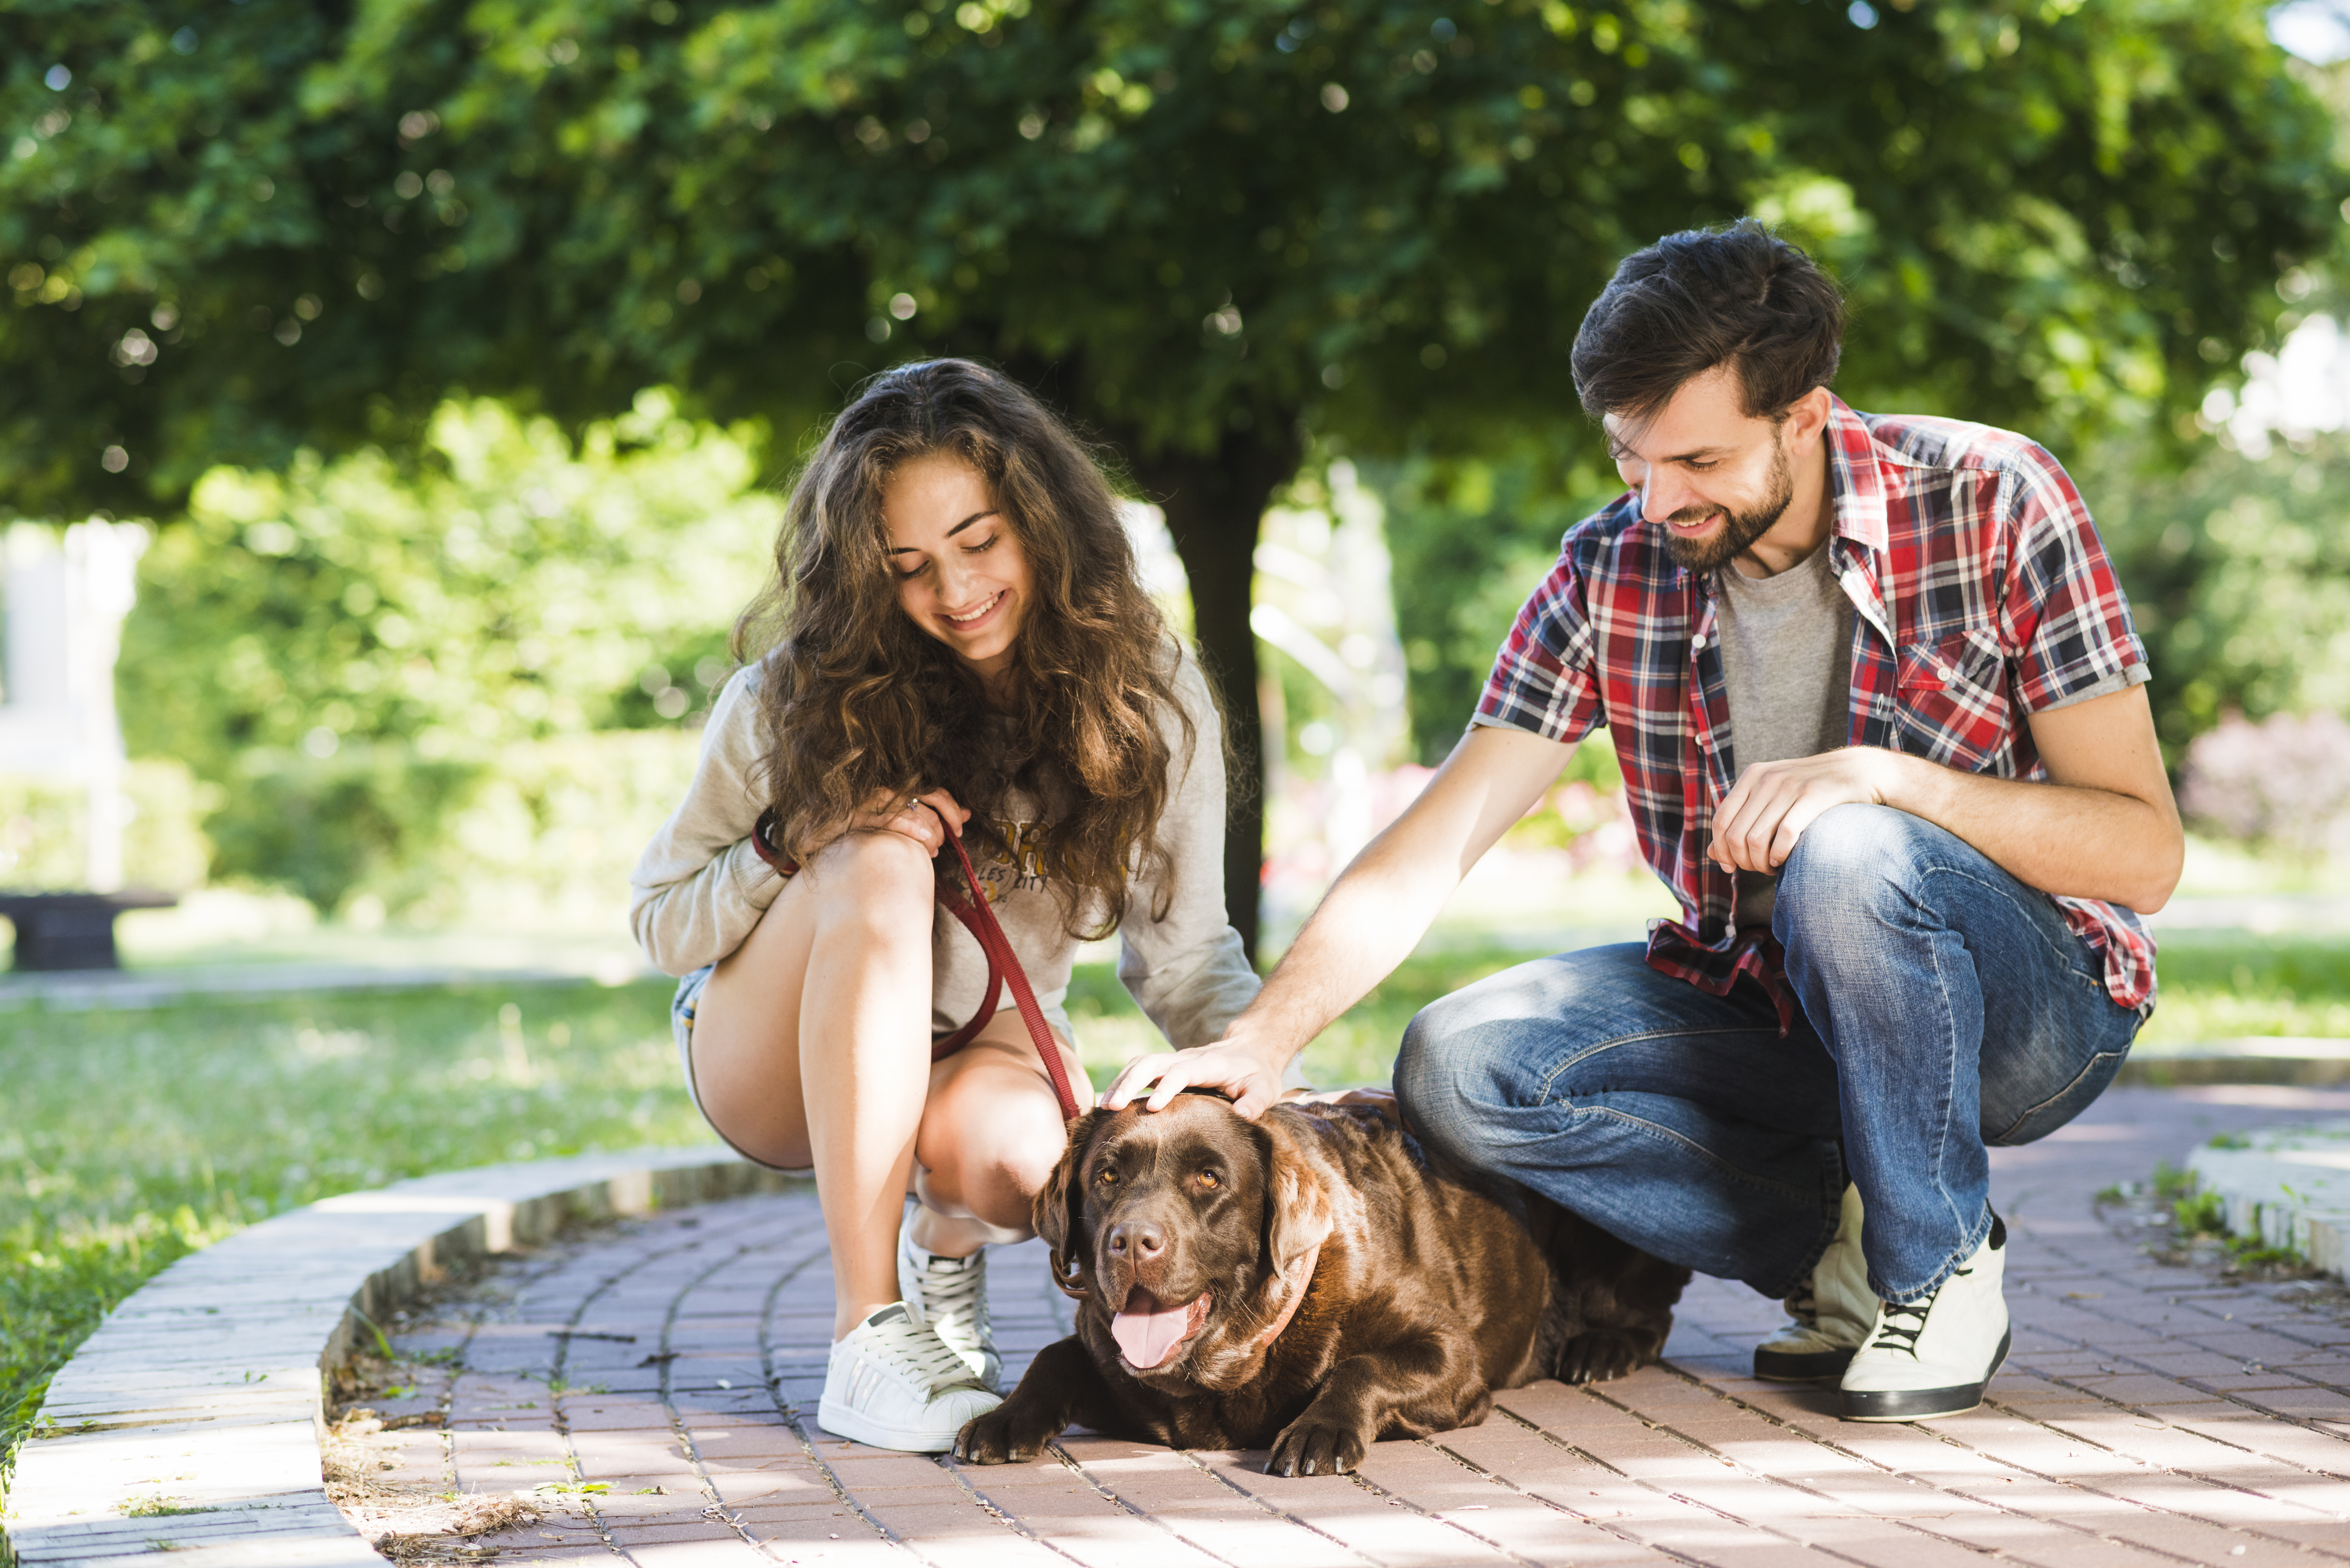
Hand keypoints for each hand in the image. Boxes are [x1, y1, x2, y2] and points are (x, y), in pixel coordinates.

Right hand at [850, 787, 969, 856]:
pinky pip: (896, 820)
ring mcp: (876, 802)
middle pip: (930, 807)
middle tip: (939, 847)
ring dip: (931, 837)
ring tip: (931, 852)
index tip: (959, 829)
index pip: (937, 793)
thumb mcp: (904, 818)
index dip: (953, 811)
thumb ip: (936, 813)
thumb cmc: (871, 827)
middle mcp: (890, 791)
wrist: (829, 833)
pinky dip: (913, 830)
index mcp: (901, 789)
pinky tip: (921, 840)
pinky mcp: (864, 816)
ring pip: (917, 815)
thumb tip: (968, 814)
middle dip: (942, 830)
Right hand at [1101, 1039, 1287, 1118]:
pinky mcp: (1167, 1067)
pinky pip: (1140, 1069)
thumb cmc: (1257, 1074)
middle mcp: (1187, 1058)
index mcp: (1209, 1064)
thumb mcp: (1264, 1088)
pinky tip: (1110, 1103)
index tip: (1153, 1107)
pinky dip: (1123, 1082)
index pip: (1182, 1072)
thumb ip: (1255, 1101)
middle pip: (1151, 1062)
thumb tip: (1242, 1115)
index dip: (1166, 1087)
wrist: (1251, 1051)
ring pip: (1140, 1063)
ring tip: (1104, 1107)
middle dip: (1130, 1082)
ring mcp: (1175, 1061)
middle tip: (1112, 1107)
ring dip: (1121, 1082)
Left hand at [1709, 748, 1908, 874]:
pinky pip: (1784, 835)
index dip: (1721, 850)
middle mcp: (1767, 779)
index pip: (1721, 821)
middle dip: (1743, 862)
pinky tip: (1784, 861)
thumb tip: (1711, 854)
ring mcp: (1790, 786)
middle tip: (1758, 870)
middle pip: (1736, 835)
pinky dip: (1780, 855)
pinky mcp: (1814, 796)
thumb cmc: (1811, 791)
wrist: (1859, 770)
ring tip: (1773, 867)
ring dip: (1761, 863)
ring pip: (1756, 839)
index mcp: (1752, 777)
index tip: (1730, 868)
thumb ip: (1742, 821)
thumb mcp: (1772, 798)